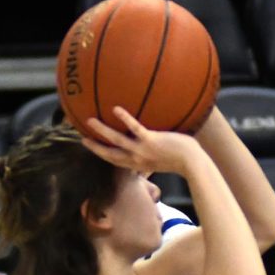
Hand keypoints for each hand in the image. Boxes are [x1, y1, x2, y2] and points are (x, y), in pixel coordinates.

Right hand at [80, 107, 201, 175]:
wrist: (192, 163)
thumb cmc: (181, 160)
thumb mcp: (162, 163)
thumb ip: (153, 160)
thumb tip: (152, 156)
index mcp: (138, 165)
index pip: (116, 161)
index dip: (103, 155)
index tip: (93, 148)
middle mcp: (136, 160)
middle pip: (110, 154)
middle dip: (95, 147)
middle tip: (82, 139)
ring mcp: (142, 150)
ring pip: (116, 140)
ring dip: (102, 131)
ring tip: (90, 120)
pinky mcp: (151, 140)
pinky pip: (134, 128)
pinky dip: (125, 118)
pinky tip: (116, 109)